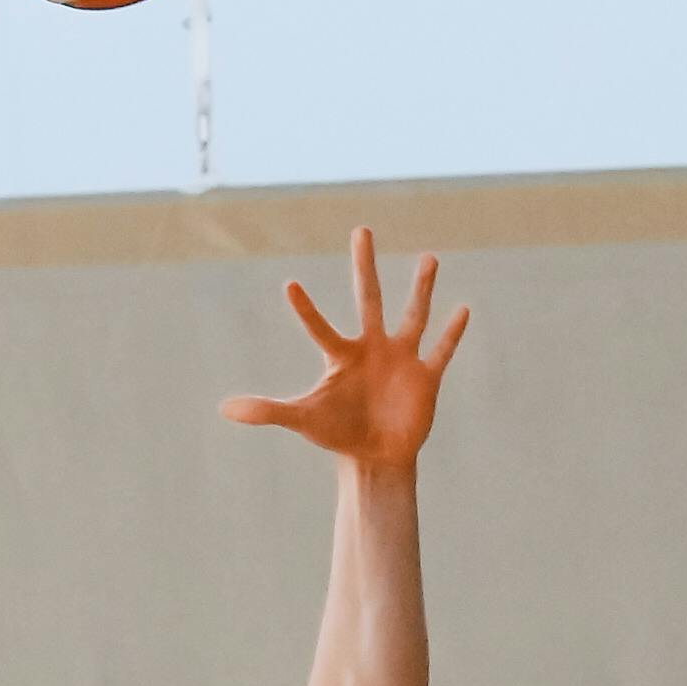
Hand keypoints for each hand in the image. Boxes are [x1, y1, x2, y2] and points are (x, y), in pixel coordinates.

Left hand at [227, 224, 467, 471]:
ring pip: (413, 316)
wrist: (376, 457)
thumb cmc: (338, 433)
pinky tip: (462, 309)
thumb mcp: (302, 420)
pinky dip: (452, 334)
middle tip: (360, 229)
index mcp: (342, 355)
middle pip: (368, 298)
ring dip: (421, 289)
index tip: (289, 285)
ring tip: (429, 257)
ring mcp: (401, 359)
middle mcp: (372, 347)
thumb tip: (224, 409)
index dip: (304, 310)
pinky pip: (441, 351)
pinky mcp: (426, 378)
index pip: (319, 327)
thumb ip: (267, 411)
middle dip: (364, 266)